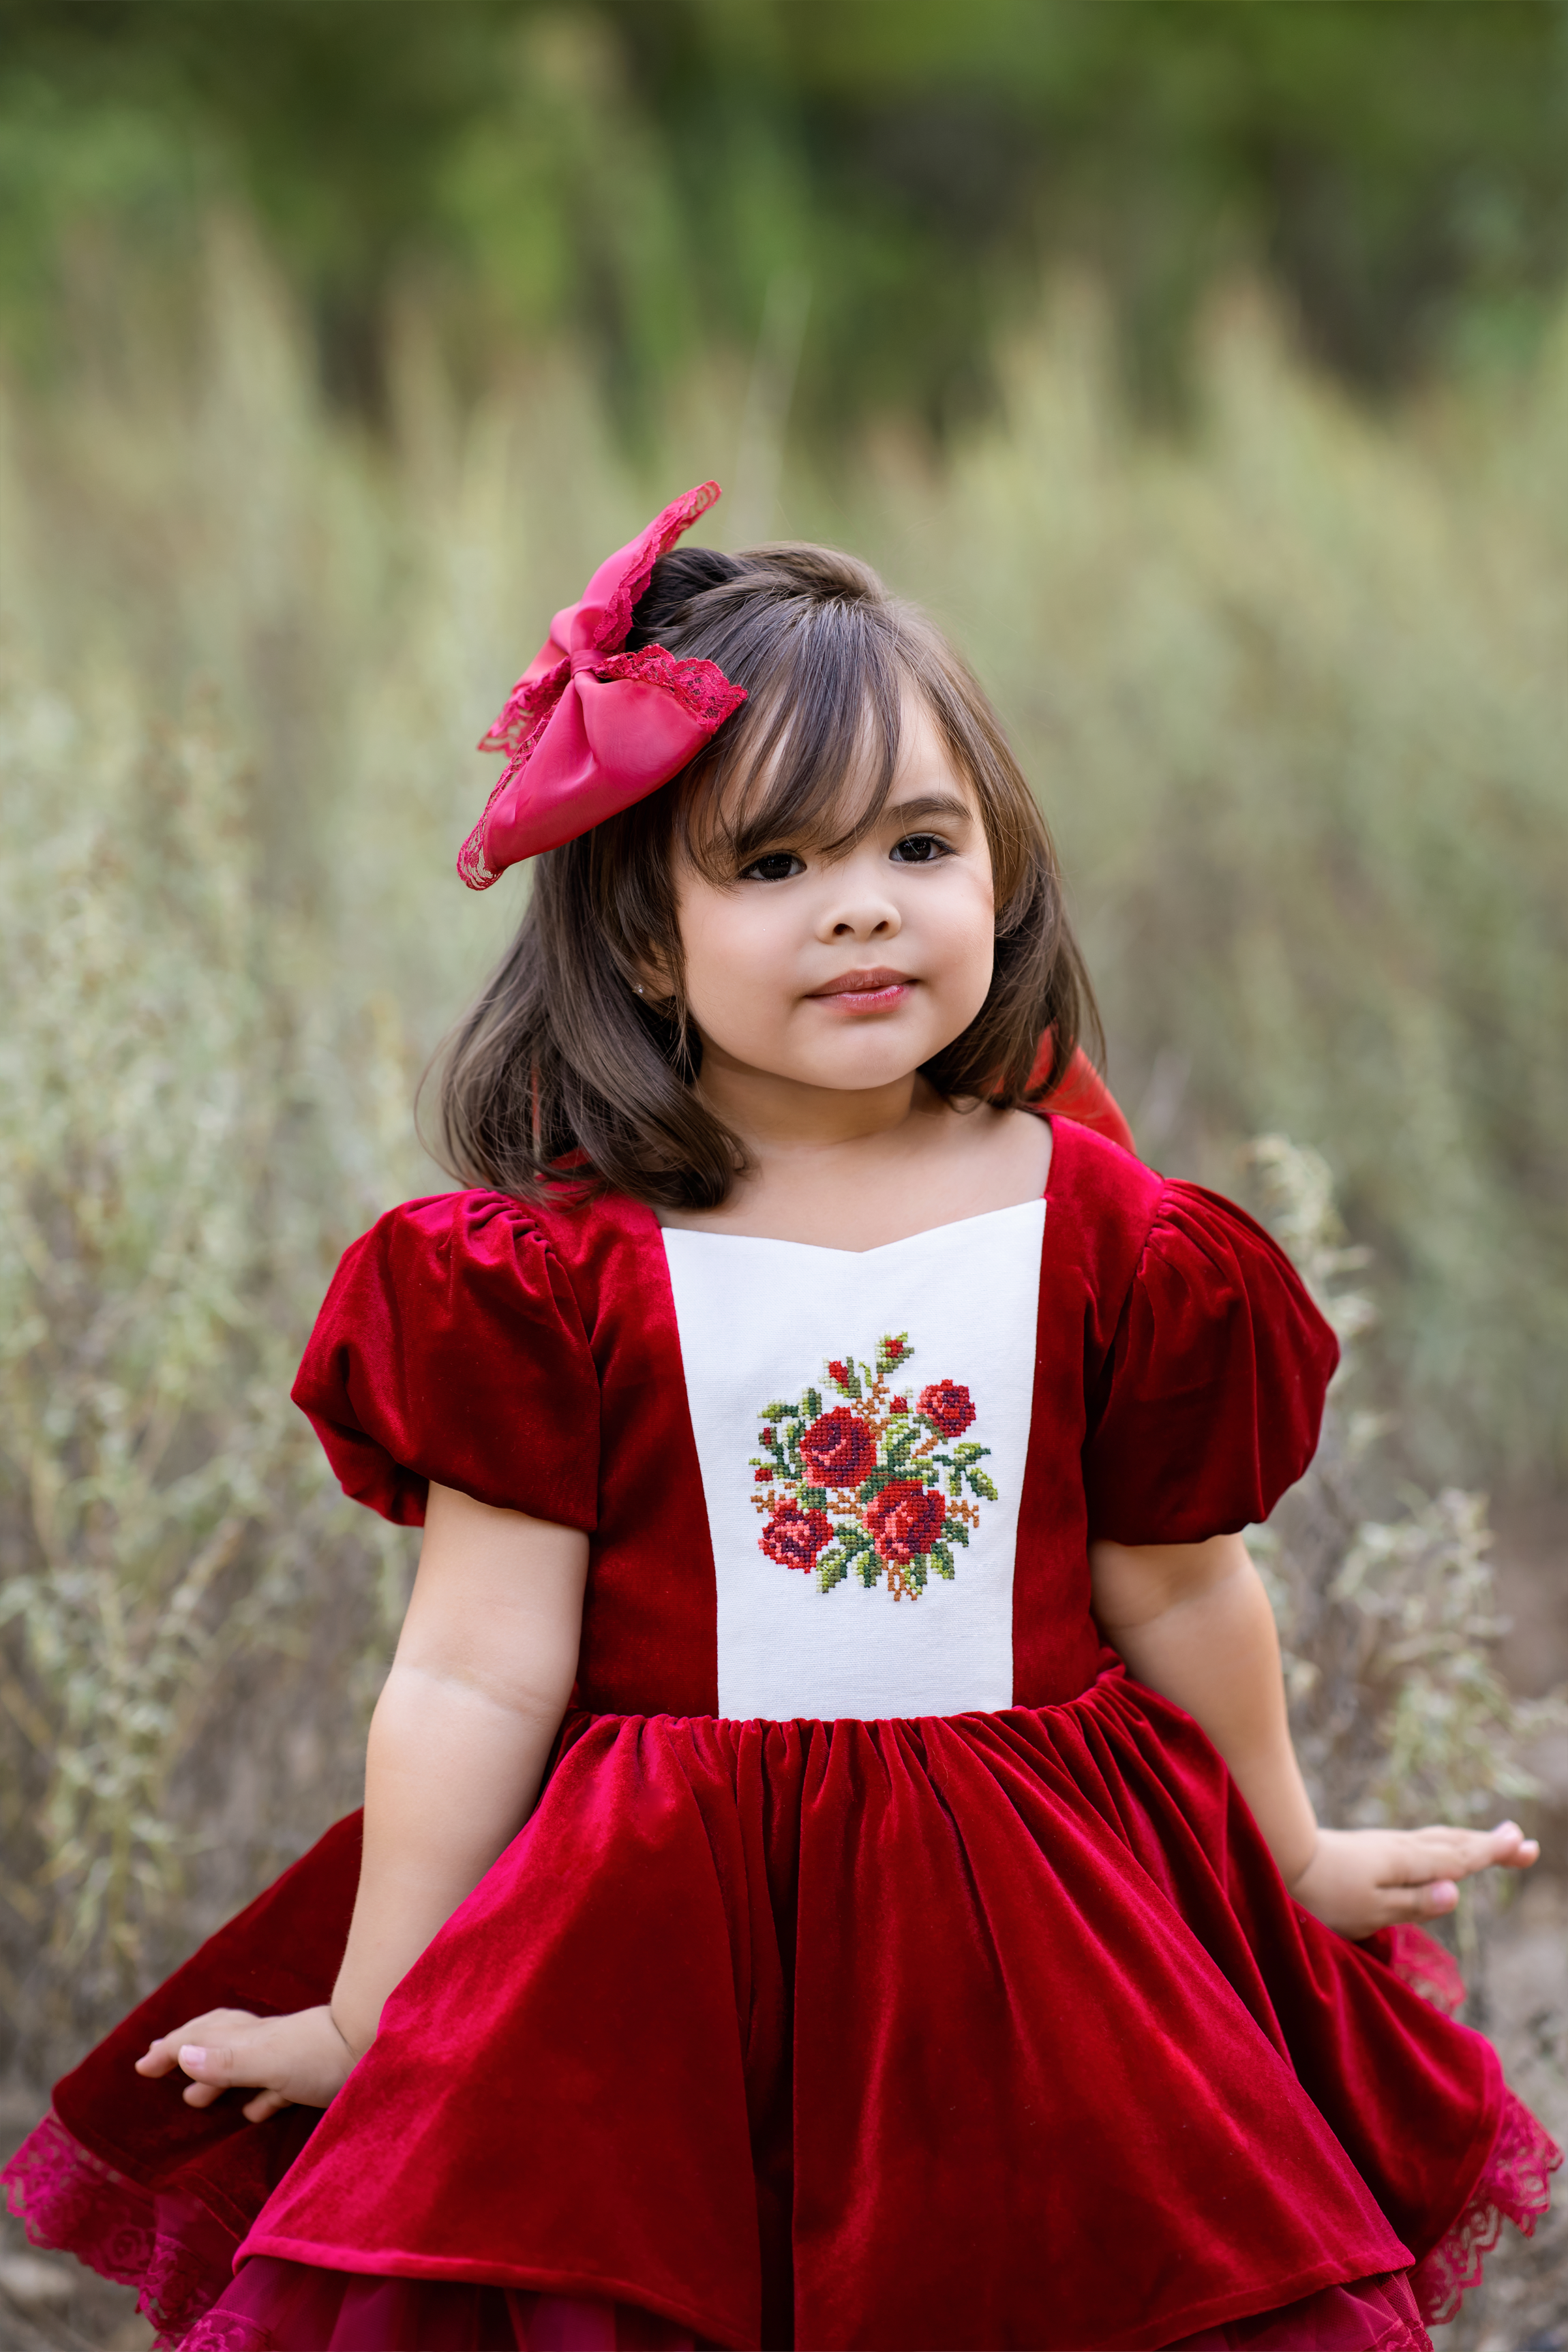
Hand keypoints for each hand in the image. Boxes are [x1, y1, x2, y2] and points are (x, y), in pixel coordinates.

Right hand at [134, 2005, 357, 2122]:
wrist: (381, 2045)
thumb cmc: (324, 2054)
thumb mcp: (269, 2061)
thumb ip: (227, 2063)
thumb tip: (182, 2057)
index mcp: (250, 2040)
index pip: (200, 2039)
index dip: (171, 2049)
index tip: (141, 2065)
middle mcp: (266, 2045)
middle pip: (218, 2044)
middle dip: (186, 2053)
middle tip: (158, 2065)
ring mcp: (290, 2060)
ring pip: (243, 2066)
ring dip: (216, 2078)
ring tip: (195, 2097)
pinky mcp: (313, 2078)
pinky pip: (276, 2088)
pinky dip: (257, 2098)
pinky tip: (254, 2112)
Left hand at [1288, 1820, 1538, 1940]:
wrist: (1278, 1858)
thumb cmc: (1322, 1894)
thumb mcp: (1370, 1909)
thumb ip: (1413, 1902)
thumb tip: (1456, 1892)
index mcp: (1407, 1863)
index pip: (1460, 1859)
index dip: (1493, 1854)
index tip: (1525, 1846)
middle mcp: (1400, 1848)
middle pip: (1454, 1844)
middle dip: (1489, 1844)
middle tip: (1522, 1841)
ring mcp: (1384, 1845)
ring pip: (1437, 1840)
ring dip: (1467, 1840)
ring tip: (1490, 1839)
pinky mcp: (1370, 1848)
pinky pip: (1420, 1843)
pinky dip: (1442, 1842)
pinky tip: (1436, 1848)